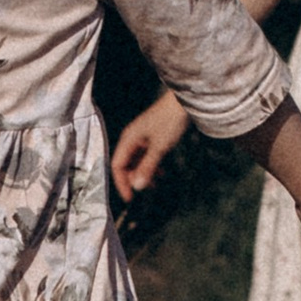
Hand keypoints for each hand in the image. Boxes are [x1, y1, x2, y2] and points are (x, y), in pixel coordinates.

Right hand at [111, 90, 188, 204]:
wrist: (183, 103)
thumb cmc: (170, 122)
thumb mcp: (159, 147)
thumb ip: (147, 167)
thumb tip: (138, 187)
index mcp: (128, 139)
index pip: (117, 165)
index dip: (121, 183)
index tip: (130, 198)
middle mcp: (131, 139)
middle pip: (125, 164)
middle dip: (134, 179)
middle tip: (146, 190)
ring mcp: (141, 138)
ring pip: (137, 161)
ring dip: (144, 173)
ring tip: (156, 183)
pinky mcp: (151, 138)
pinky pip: (146, 156)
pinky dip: (151, 166)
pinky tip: (161, 173)